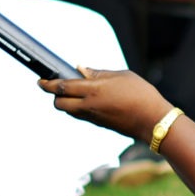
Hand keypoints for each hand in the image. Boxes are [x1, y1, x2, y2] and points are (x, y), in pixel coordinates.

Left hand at [39, 66, 174, 139]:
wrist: (153, 121)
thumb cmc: (141, 94)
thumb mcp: (121, 76)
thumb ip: (99, 73)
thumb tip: (82, 70)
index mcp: (94, 90)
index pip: (63, 86)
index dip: (49, 84)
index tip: (41, 80)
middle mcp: (89, 106)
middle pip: (60, 103)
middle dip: (54, 96)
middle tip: (56, 87)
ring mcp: (93, 117)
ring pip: (69, 111)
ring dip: (65, 103)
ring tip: (72, 93)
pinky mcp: (99, 124)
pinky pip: (80, 116)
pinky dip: (77, 108)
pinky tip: (86, 101)